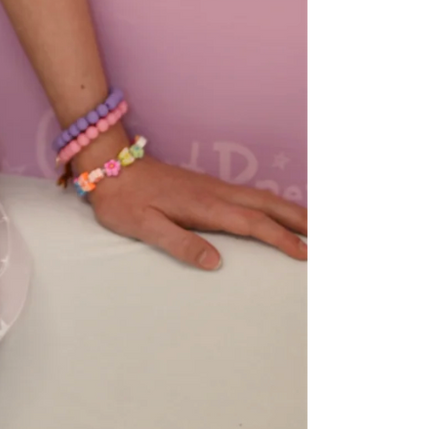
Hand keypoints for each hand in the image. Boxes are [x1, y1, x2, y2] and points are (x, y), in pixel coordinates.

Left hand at [86, 151, 310, 270]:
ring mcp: (210, 186)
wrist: (107, 165)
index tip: (305, 254)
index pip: (252, 224)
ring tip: (311, 224)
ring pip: (259, 196)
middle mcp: (213, 192)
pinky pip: (248, 194)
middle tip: (320, 236)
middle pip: (266, 204)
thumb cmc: (122, 200)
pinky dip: (271, 204)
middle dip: (298, 218)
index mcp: (203, 205)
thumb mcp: (144, 226)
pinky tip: (274, 211)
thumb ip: (179, 243)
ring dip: (288, 209)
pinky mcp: (204, 186)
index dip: (280, 238)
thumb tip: (216, 263)